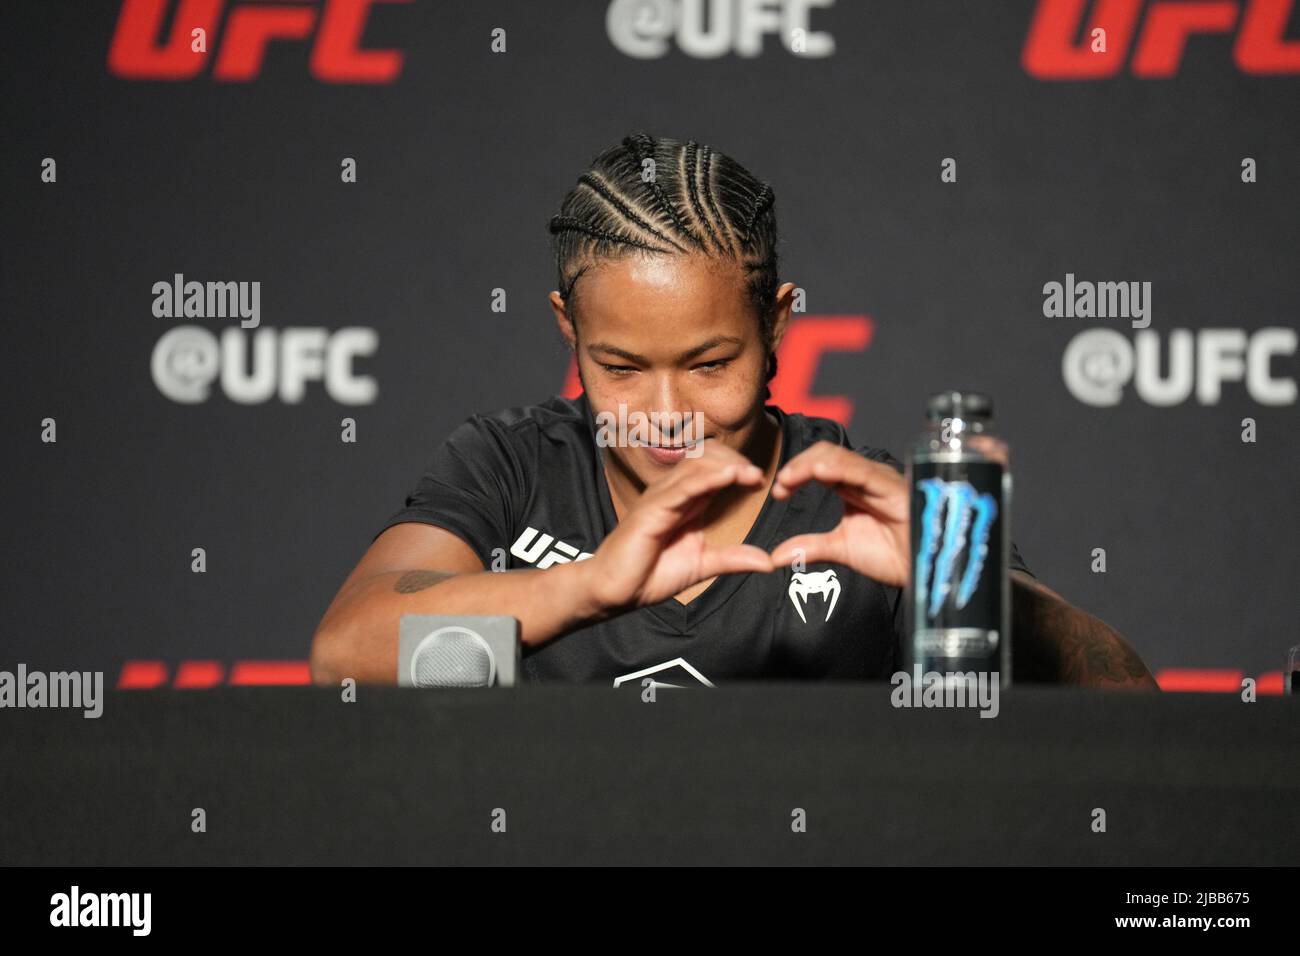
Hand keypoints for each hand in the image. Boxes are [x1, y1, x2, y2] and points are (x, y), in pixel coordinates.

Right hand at [583, 441, 775, 611]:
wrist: (614, 591)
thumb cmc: (649, 574)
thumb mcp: (702, 566)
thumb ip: (732, 559)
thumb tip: (767, 562)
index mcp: (685, 501)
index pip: (712, 467)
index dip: (737, 467)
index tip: (760, 481)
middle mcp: (672, 493)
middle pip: (706, 457)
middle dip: (735, 461)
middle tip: (757, 477)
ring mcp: (660, 498)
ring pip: (696, 466)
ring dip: (726, 466)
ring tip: (751, 474)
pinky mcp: (651, 510)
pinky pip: (682, 487)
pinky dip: (707, 478)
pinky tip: (729, 477)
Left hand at [768, 442, 910, 586]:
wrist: (924, 570)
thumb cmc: (893, 556)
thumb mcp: (842, 549)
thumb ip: (810, 547)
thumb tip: (775, 556)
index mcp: (852, 486)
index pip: (818, 464)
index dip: (795, 472)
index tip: (777, 492)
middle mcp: (865, 477)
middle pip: (825, 453)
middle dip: (798, 465)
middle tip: (780, 485)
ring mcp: (879, 479)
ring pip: (839, 456)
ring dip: (809, 465)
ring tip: (789, 479)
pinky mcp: (893, 487)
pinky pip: (862, 471)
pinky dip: (838, 468)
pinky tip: (818, 472)